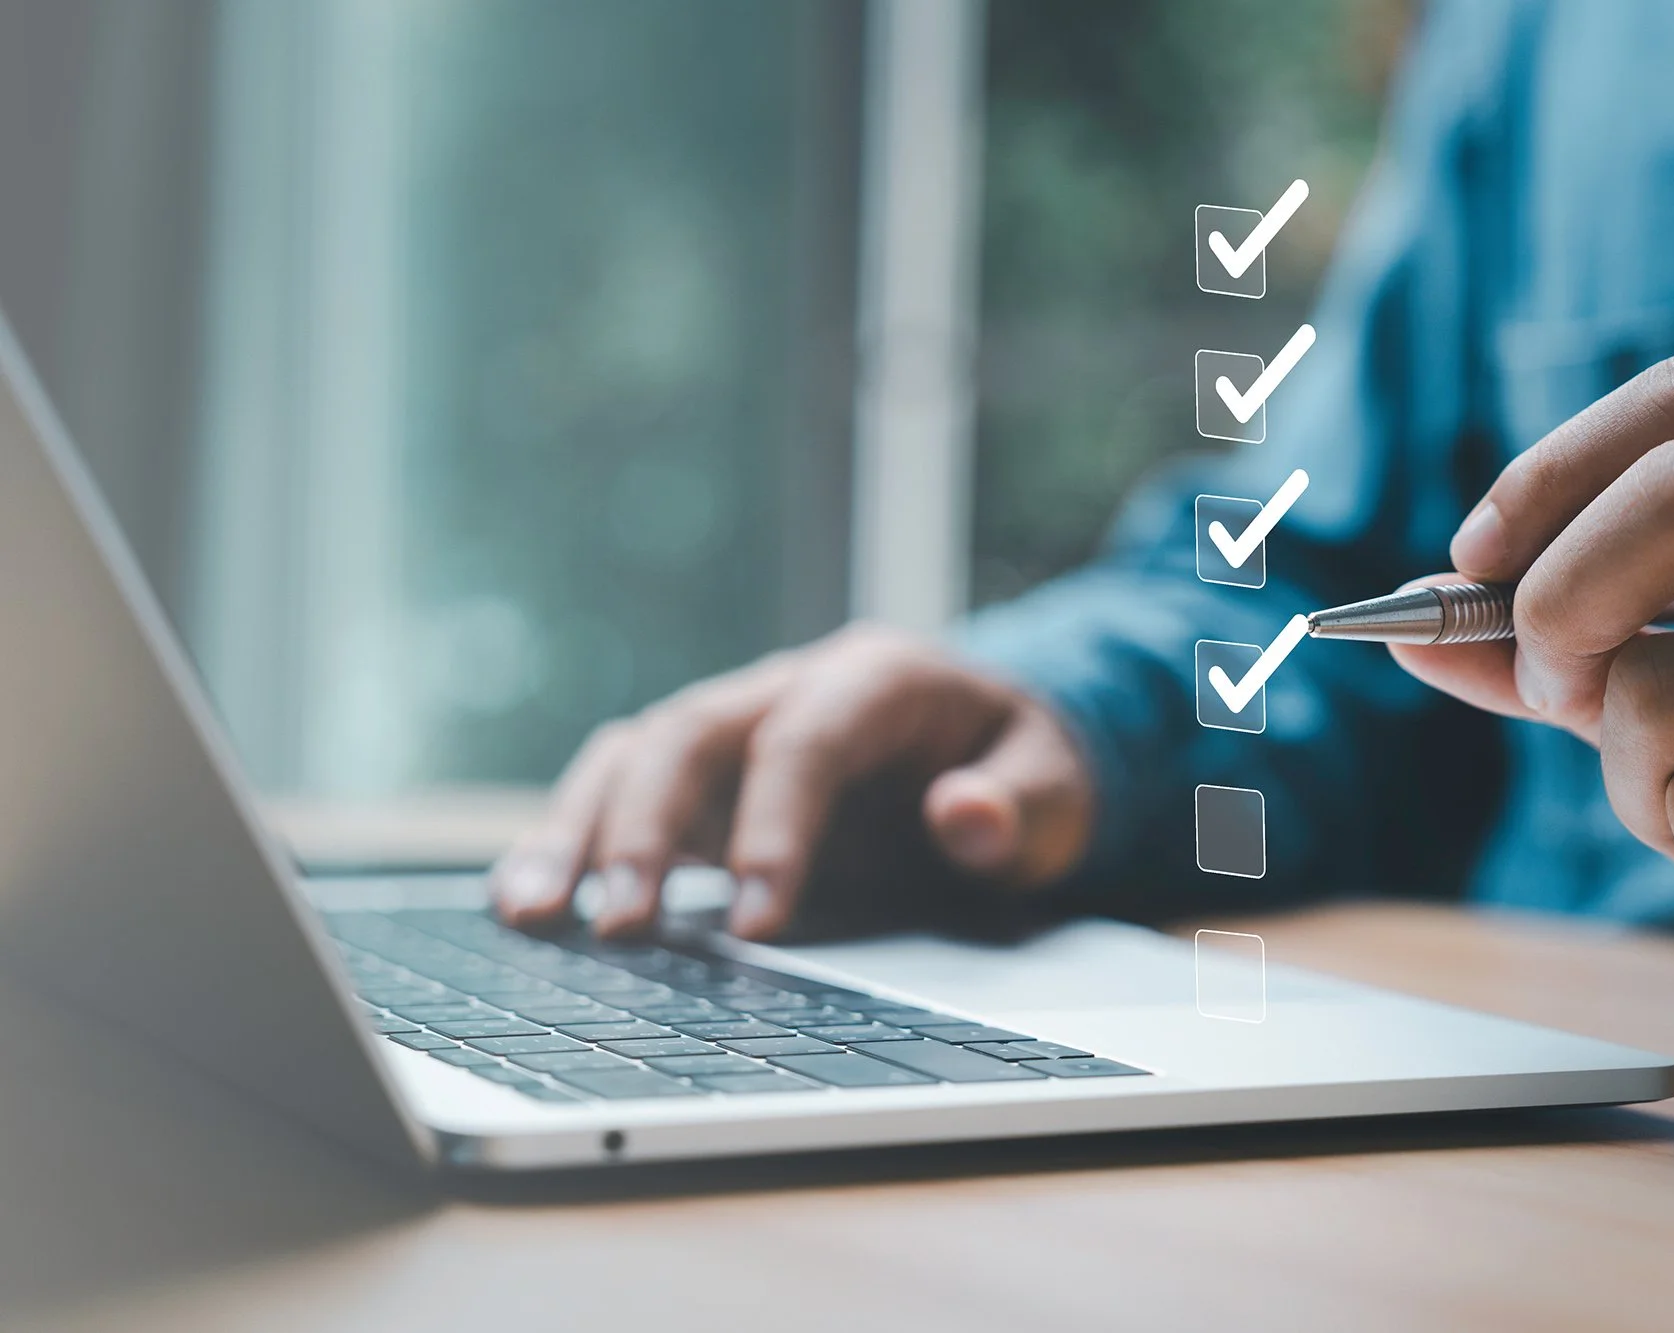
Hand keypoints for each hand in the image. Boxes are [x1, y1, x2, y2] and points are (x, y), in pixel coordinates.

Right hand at [489, 625, 1093, 939]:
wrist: (997, 749)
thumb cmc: (1026, 767)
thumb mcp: (1057, 787)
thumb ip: (1024, 803)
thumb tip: (967, 816)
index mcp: (877, 676)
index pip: (806, 738)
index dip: (777, 825)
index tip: (761, 924)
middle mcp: (787, 690)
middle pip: (692, 734)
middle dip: (648, 826)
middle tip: (621, 923)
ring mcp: (736, 735)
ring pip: (635, 757)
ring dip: (579, 831)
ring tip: (532, 912)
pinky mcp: (704, 786)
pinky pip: (620, 797)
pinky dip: (570, 843)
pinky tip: (526, 904)